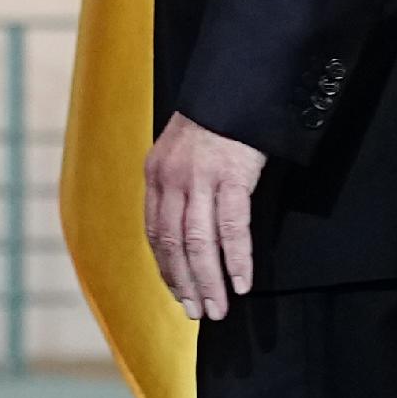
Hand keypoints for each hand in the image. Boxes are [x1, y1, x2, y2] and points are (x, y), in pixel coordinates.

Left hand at [144, 115, 267, 320]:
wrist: (237, 85)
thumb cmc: (218, 119)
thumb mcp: (184, 148)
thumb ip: (180, 183)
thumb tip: (187, 222)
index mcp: (157, 174)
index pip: (155, 232)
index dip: (166, 267)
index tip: (178, 292)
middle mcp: (172, 178)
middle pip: (173, 244)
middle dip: (185, 283)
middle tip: (197, 312)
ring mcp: (200, 178)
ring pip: (198, 242)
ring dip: (208, 280)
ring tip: (218, 307)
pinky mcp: (232, 176)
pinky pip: (232, 227)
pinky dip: (235, 259)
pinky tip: (241, 281)